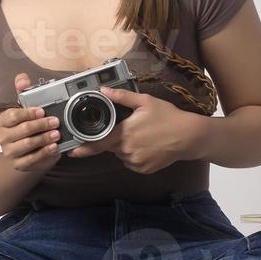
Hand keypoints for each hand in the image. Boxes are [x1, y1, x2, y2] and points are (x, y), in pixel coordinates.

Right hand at [0, 72, 62, 173]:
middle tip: (55, 121)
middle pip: (22, 130)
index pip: (13, 116)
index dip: (28, 113)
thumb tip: (22, 79)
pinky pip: (32, 159)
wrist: (22, 152)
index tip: (42, 111)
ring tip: (56, 134)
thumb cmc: (24, 126)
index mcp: (2, 120)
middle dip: (41, 125)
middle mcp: (3, 136)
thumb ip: (23, 91)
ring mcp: (10, 152)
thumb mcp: (24, 108)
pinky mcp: (19, 164)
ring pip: (27, 144)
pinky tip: (54, 147)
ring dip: (44, 138)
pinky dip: (44, 153)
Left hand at [66, 85, 199, 173]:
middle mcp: (127, 150)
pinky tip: (148, 146)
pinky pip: (133, 162)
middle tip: (133, 129)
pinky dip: (136, 155)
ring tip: (144, 136)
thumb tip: (103, 90)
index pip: (97, 143)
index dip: (83, 148)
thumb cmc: (167, 116)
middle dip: (116, 138)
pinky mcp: (144, 169)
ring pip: (122, 155)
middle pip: (111, 147)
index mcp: (124, 133)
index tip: (72, 151)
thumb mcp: (145, 101)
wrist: (188, 136)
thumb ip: (121, 97)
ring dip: (126, 147)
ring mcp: (136, 162)